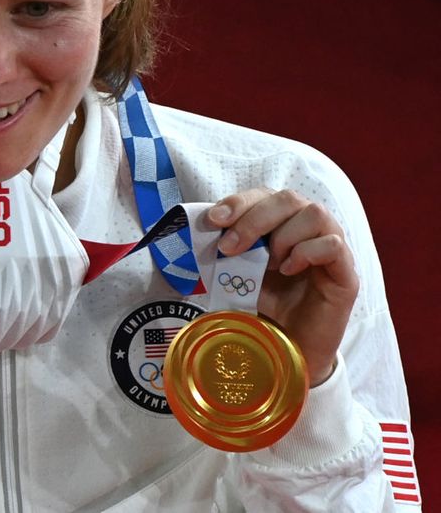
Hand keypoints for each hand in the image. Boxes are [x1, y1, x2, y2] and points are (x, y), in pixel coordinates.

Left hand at [207, 188, 358, 385]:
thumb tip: (199, 229)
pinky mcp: (345, 275)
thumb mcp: (236, 274)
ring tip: (267, 264)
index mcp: (281, 223)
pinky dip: (307, 252)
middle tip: (229, 247)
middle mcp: (308, 229)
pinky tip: (288, 270)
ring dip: (283, 235)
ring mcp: (330, 249)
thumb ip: (226, 250)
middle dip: (253, 219)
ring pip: (315, 213)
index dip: (239, 202)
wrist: (286, 351)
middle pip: (288, 198)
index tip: (214, 220)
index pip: (264, 194)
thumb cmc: (263, 307)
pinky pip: (334, 245)